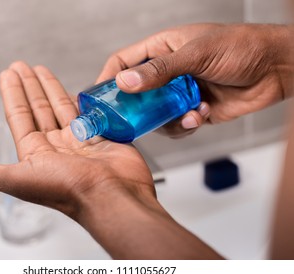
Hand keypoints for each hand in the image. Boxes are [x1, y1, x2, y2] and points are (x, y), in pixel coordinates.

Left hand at [0, 61, 220, 258]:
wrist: (111, 196)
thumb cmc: (67, 190)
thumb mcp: (20, 180)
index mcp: (35, 154)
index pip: (19, 117)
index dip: (12, 95)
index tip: (7, 74)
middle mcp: (55, 147)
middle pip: (38, 110)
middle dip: (28, 87)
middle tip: (21, 65)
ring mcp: (78, 142)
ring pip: (60, 109)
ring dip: (50, 88)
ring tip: (41, 69)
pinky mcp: (100, 137)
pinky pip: (86, 114)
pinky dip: (78, 100)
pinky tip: (73, 88)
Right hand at [97, 23, 292, 137]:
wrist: (275, 69)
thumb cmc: (240, 48)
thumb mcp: (196, 54)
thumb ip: (160, 70)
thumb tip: (125, 81)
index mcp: (162, 49)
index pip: (124, 62)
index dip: (109, 79)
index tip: (98, 98)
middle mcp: (167, 73)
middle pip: (136, 94)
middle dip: (135, 109)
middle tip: (132, 121)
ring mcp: (178, 94)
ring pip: (155, 115)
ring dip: (168, 120)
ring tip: (189, 112)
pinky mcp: (192, 111)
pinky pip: (177, 125)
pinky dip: (186, 125)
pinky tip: (201, 114)